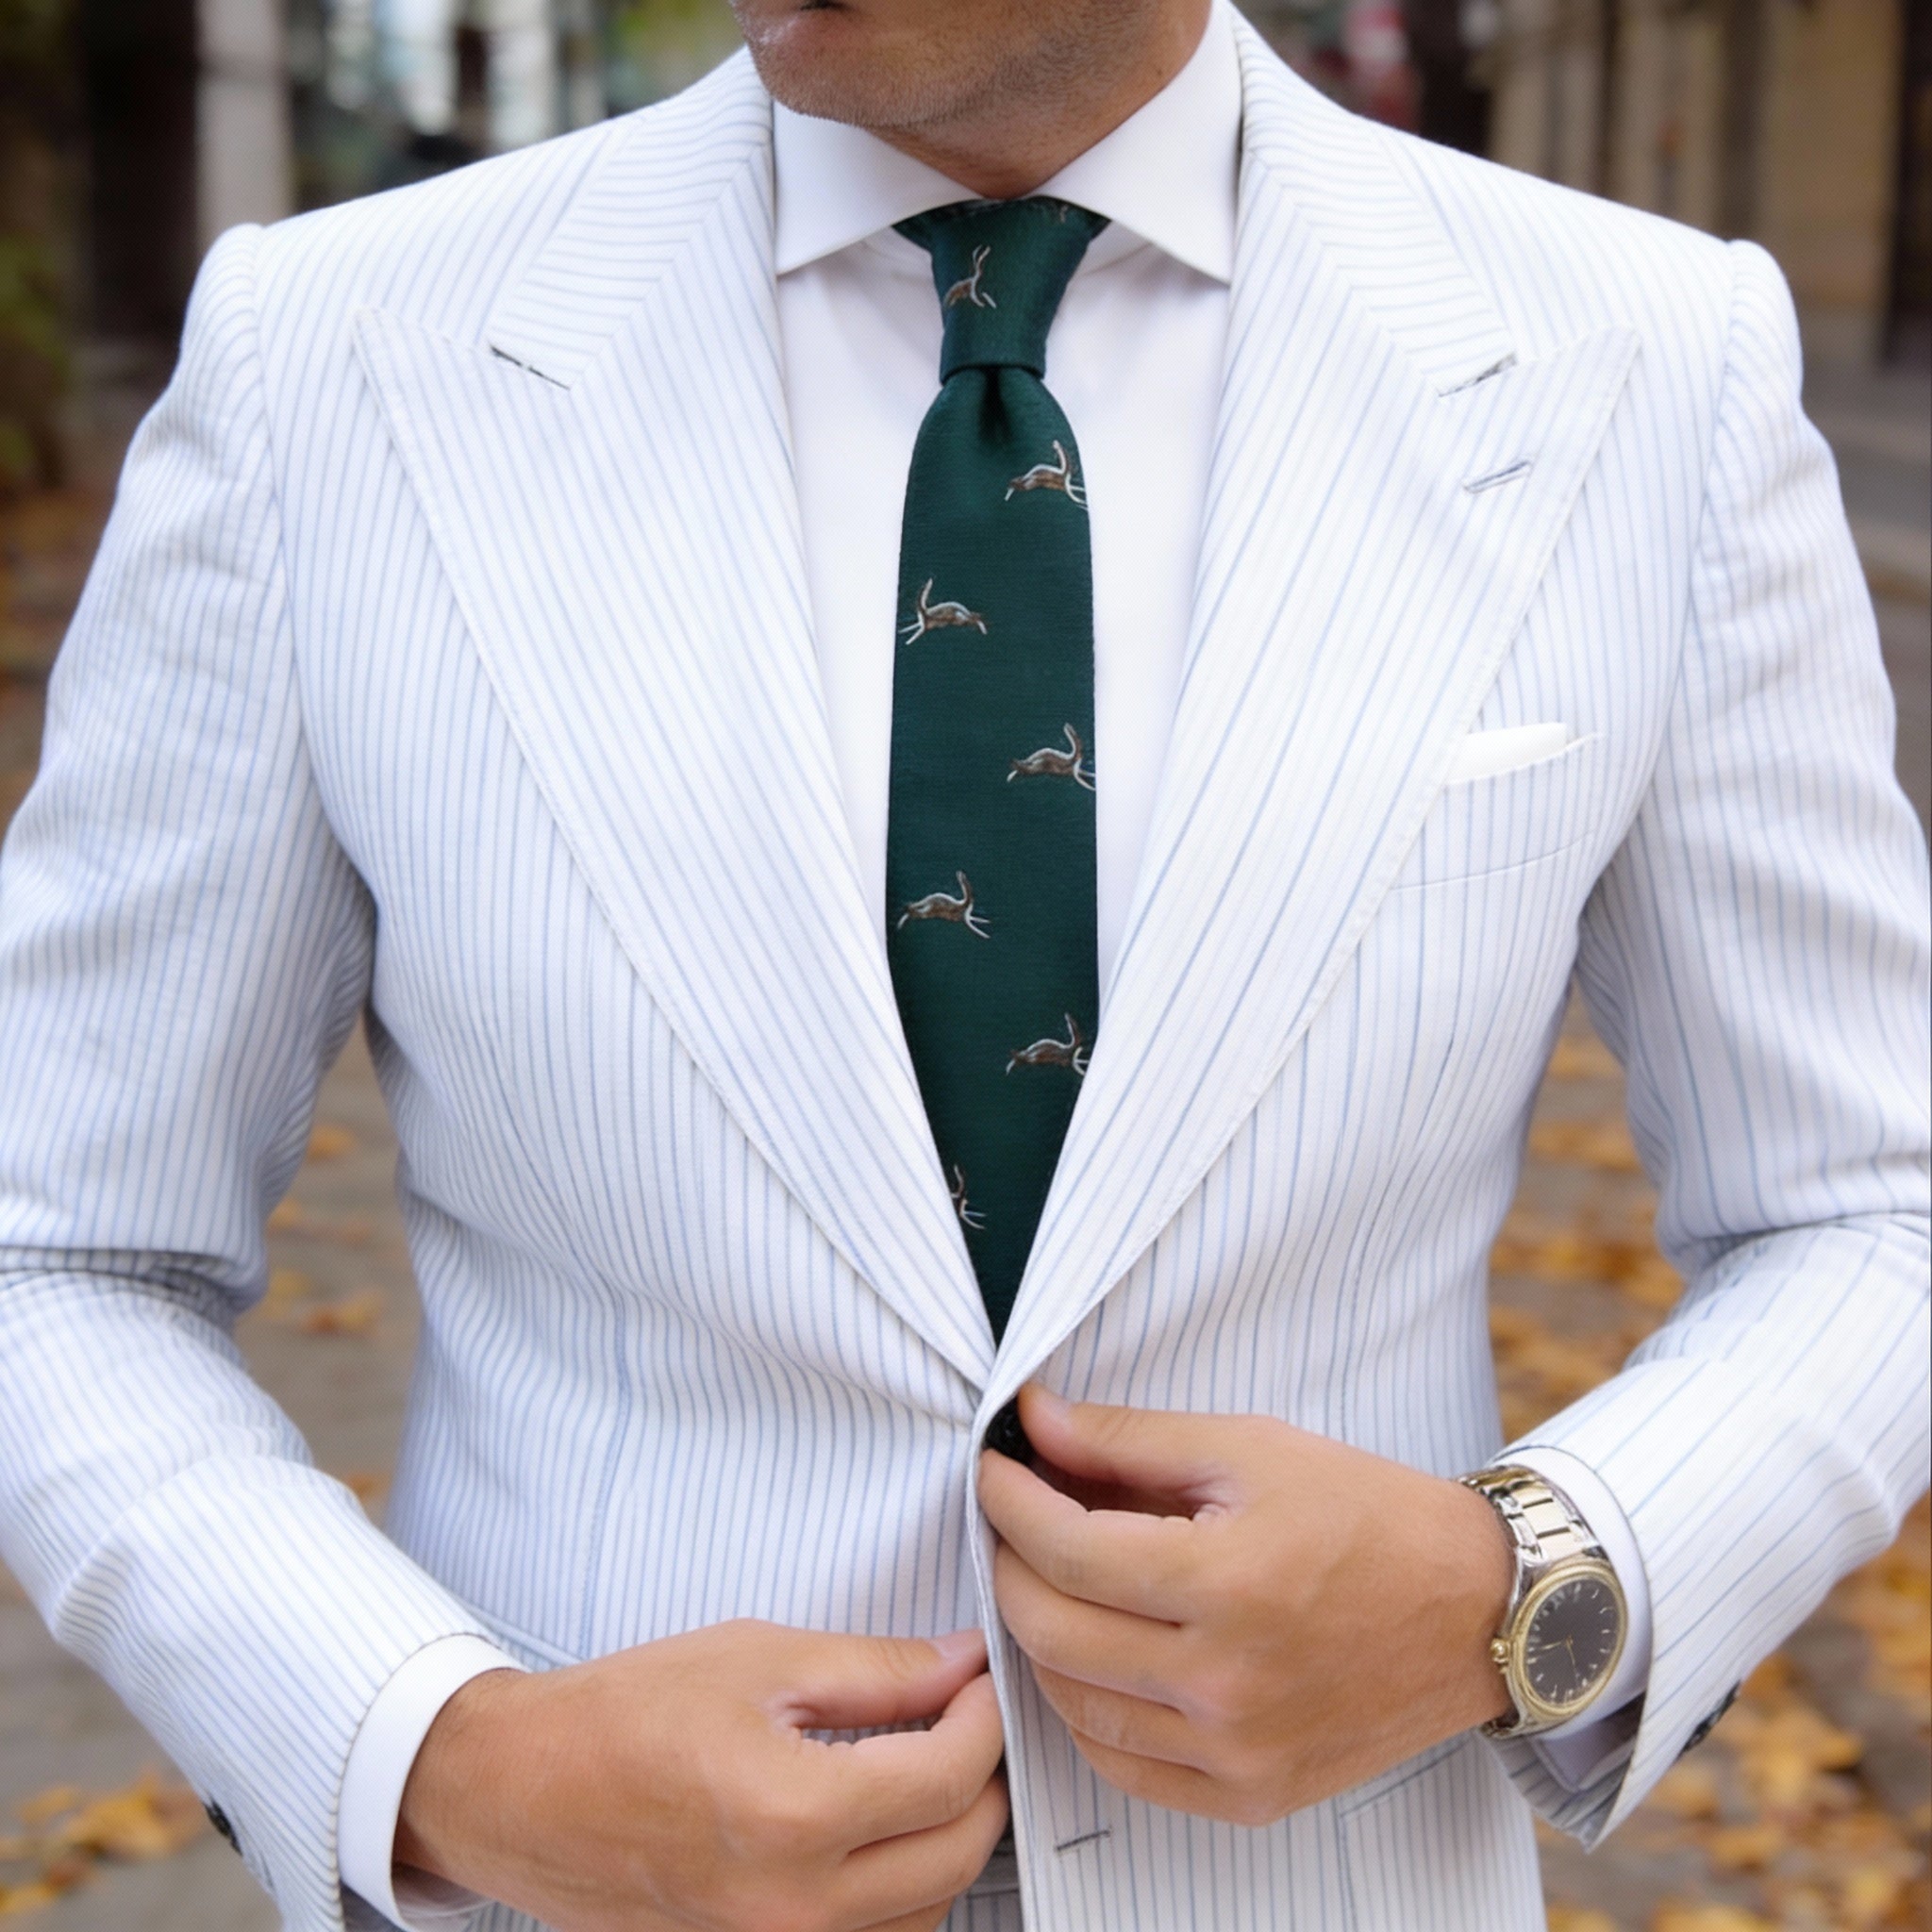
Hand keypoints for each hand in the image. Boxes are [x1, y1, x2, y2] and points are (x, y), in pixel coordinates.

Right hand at [395, 1620, 1008, 1931]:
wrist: (522, 1790)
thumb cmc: (625, 1714)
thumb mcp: (759, 1659)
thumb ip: (877, 1669)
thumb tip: (961, 1664)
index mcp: (795, 1816)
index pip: (950, 1777)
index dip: (984, 1716)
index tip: (980, 1677)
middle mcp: (794, 1909)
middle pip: (958, 1854)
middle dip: (982, 1779)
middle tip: (966, 1719)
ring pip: (927, 1912)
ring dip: (947, 1841)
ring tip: (925, 1771)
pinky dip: (902, 1894)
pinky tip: (881, 1835)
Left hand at [977, 1385, 1512, 1826]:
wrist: (1473, 1609)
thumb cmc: (1364, 1513)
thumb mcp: (1249, 1448)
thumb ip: (1129, 1440)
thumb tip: (1033, 1422)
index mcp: (1231, 1581)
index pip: (1066, 1552)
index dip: (1009, 1503)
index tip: (995, 1467)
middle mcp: (1229, 1681)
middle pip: (1053, 1631)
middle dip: (1009, 1565)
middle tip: (1012, 1520)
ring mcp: (1239, 1751)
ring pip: (1074, 1705)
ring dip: (1038, 1637)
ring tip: (1050, 1580)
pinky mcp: (1252, 1795)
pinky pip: (1123, 1767)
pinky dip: (1086, 1710)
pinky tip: (1093, 1656)